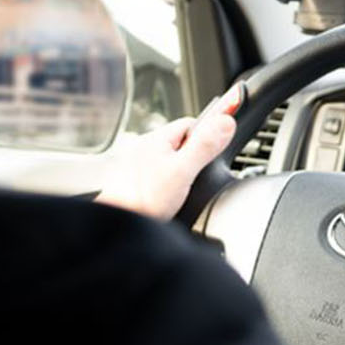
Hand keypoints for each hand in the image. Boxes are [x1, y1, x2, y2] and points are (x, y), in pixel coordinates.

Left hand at [94, 84, 243, 220]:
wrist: (118, 222)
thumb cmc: (143, 200)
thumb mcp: (182, 171)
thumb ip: (204, 146)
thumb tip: (225, 121)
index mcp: (156, 139)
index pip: (191, 124)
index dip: (209, 133)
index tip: (220, 142)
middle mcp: (146, 148)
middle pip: (182, 141)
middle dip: (197, 153)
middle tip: (203, 171)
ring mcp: (140, 164)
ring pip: (171, 158)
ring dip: (183, 168)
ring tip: (188, 184)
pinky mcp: (137, 181)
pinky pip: (162, 172)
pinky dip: (171, 180)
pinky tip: (173, 193)